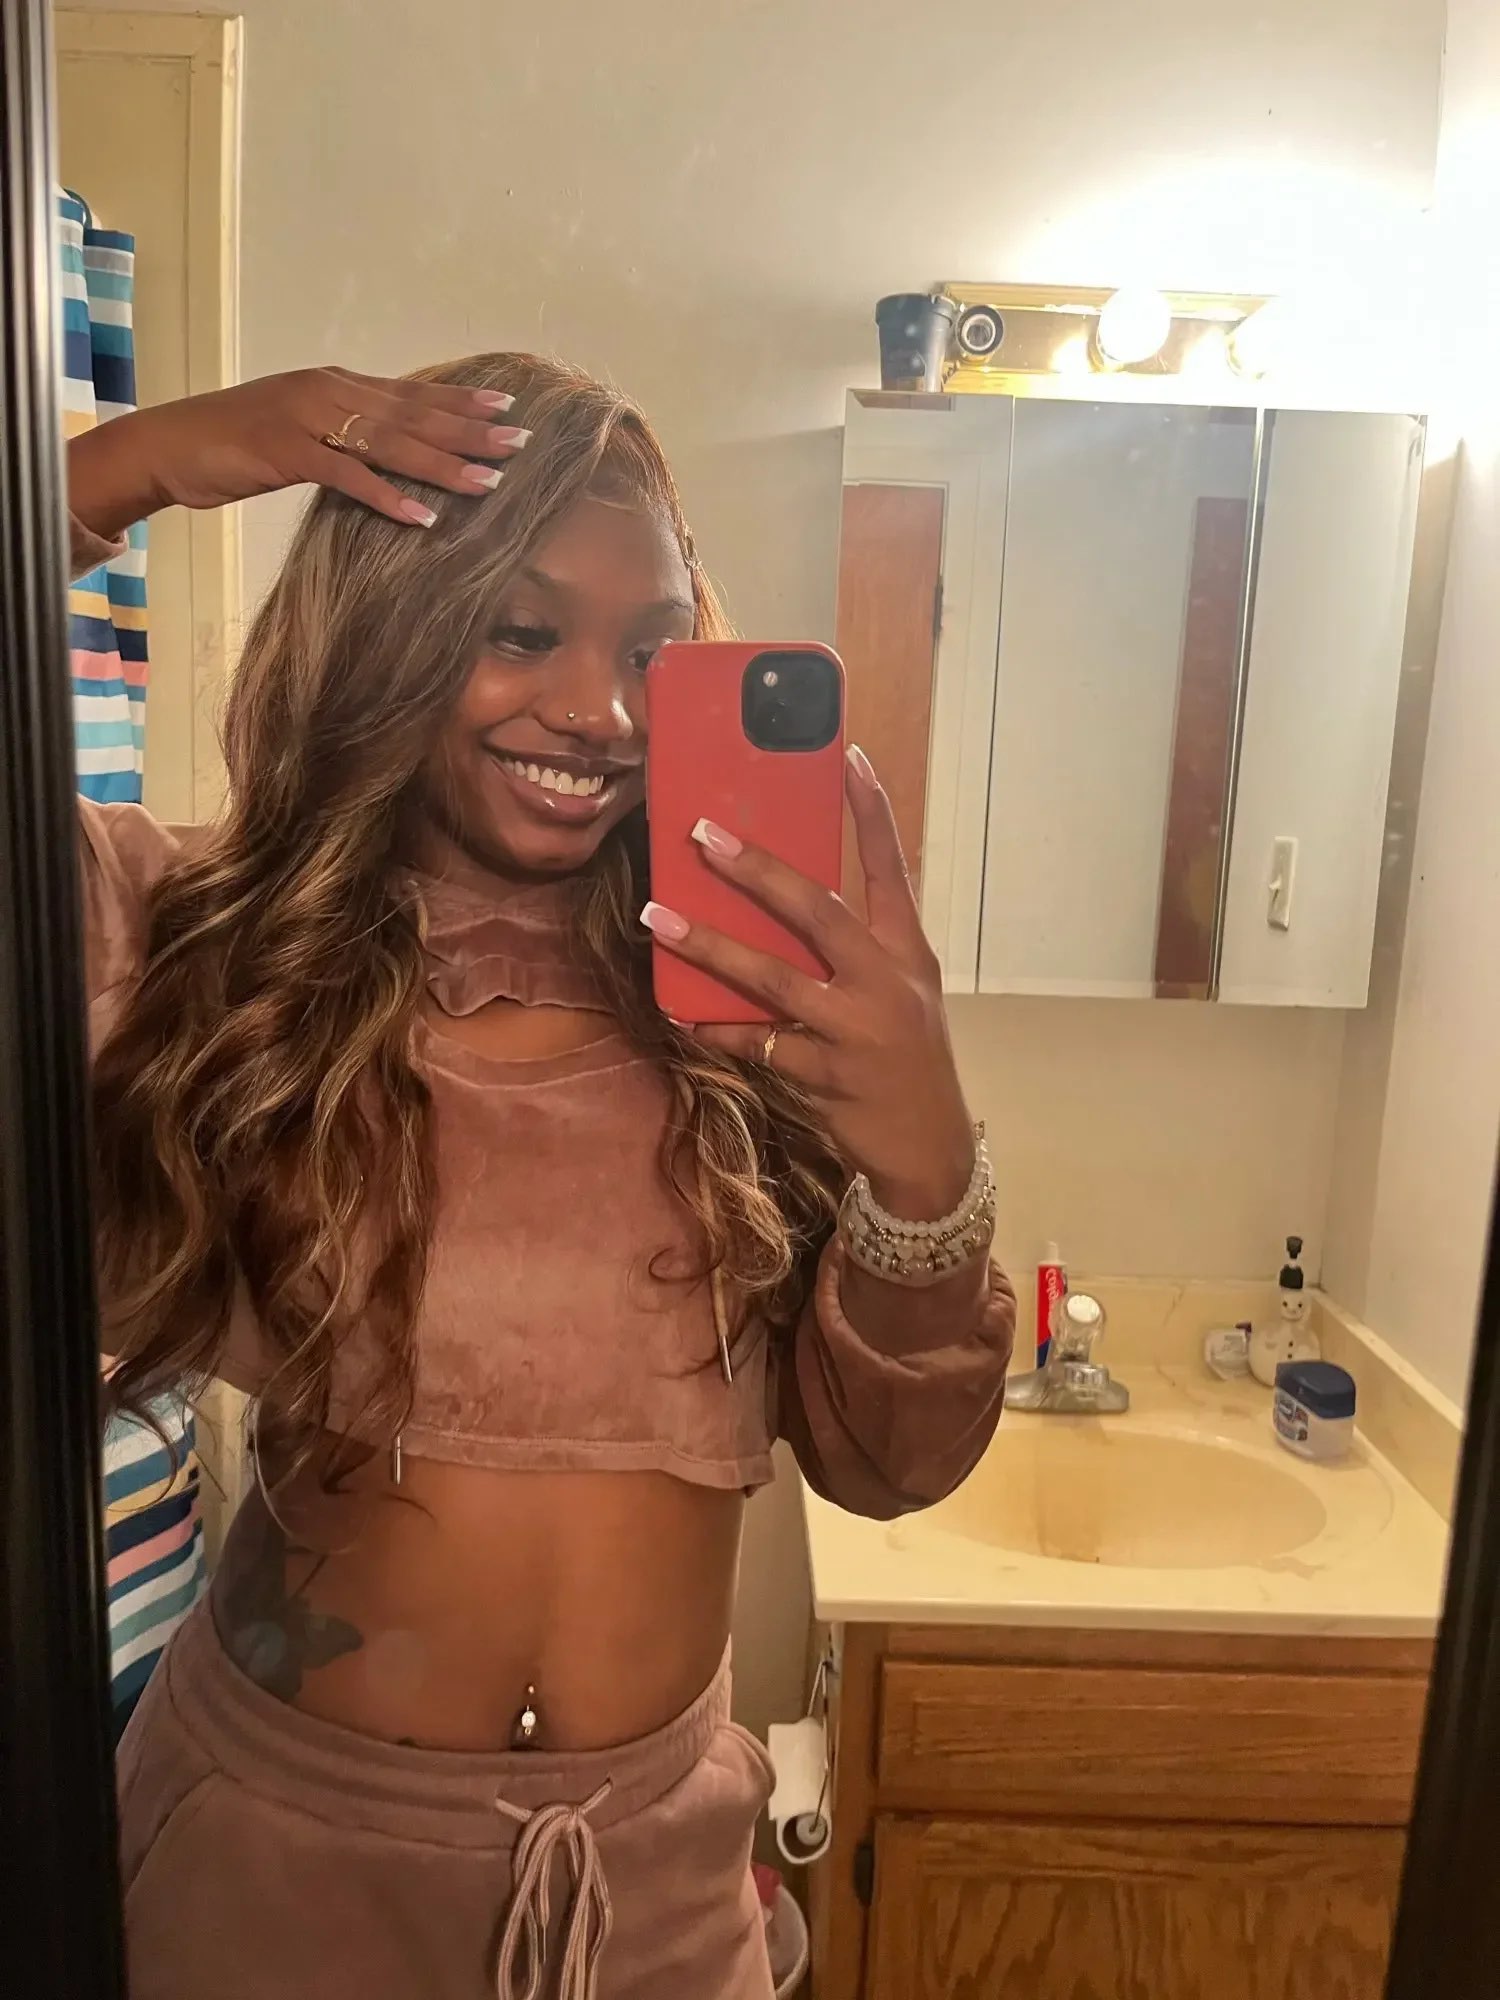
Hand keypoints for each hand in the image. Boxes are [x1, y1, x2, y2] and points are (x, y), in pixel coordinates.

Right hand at [66, 367, 529, 539]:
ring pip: (389, 441)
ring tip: (490, 482)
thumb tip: (390, 450)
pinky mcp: (286, 451)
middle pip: (413, 414)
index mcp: (335, 384)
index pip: (411, 393)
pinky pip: (348, 476)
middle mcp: (328, 392)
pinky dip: (388, 496)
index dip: (461, 402)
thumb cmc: (234, 444)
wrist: (169, 445)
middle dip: (470, 431)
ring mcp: (307, 419)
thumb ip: (344, 434)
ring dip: (443, 464)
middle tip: (521, 442)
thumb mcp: (300, 430)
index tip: (508, 410)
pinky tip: (423, 516)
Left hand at [641, 747, 976, 1219]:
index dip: (872, 812)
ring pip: (774, 978)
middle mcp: (887, 982)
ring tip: (658, 918)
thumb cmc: (905, 1058)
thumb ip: (855, 948)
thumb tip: (779, 900)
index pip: (892, 868)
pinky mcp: (828, 1078)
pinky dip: (718, 1028)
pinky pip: (759, 1044)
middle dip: (759, 870)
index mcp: (907, 952)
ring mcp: (858, 1031)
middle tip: (705, 834)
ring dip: (710, 946)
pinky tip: (681, 1013)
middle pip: (819, 911)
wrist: (932, 1150)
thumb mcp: (901, 993)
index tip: (848, 757)